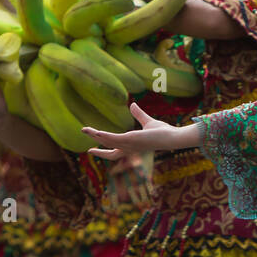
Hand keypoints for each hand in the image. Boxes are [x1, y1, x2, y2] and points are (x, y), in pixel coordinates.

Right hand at [82, 102, 199, 158]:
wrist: (173, 137)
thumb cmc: (163, 132)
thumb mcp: (147, 122)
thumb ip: (139, 114)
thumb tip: (132, 105)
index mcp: (132, 146)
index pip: (114, 151)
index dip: (102, 151)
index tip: (90, 149)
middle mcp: (129, 149)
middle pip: (108, 149)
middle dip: (95, 144)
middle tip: (84, 138)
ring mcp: (130, 145)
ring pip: (108, 142)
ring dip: (95, 136)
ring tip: (85, 129)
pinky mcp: (131, 140)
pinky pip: (114, 139)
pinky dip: (105, 137)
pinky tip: (97, 132)